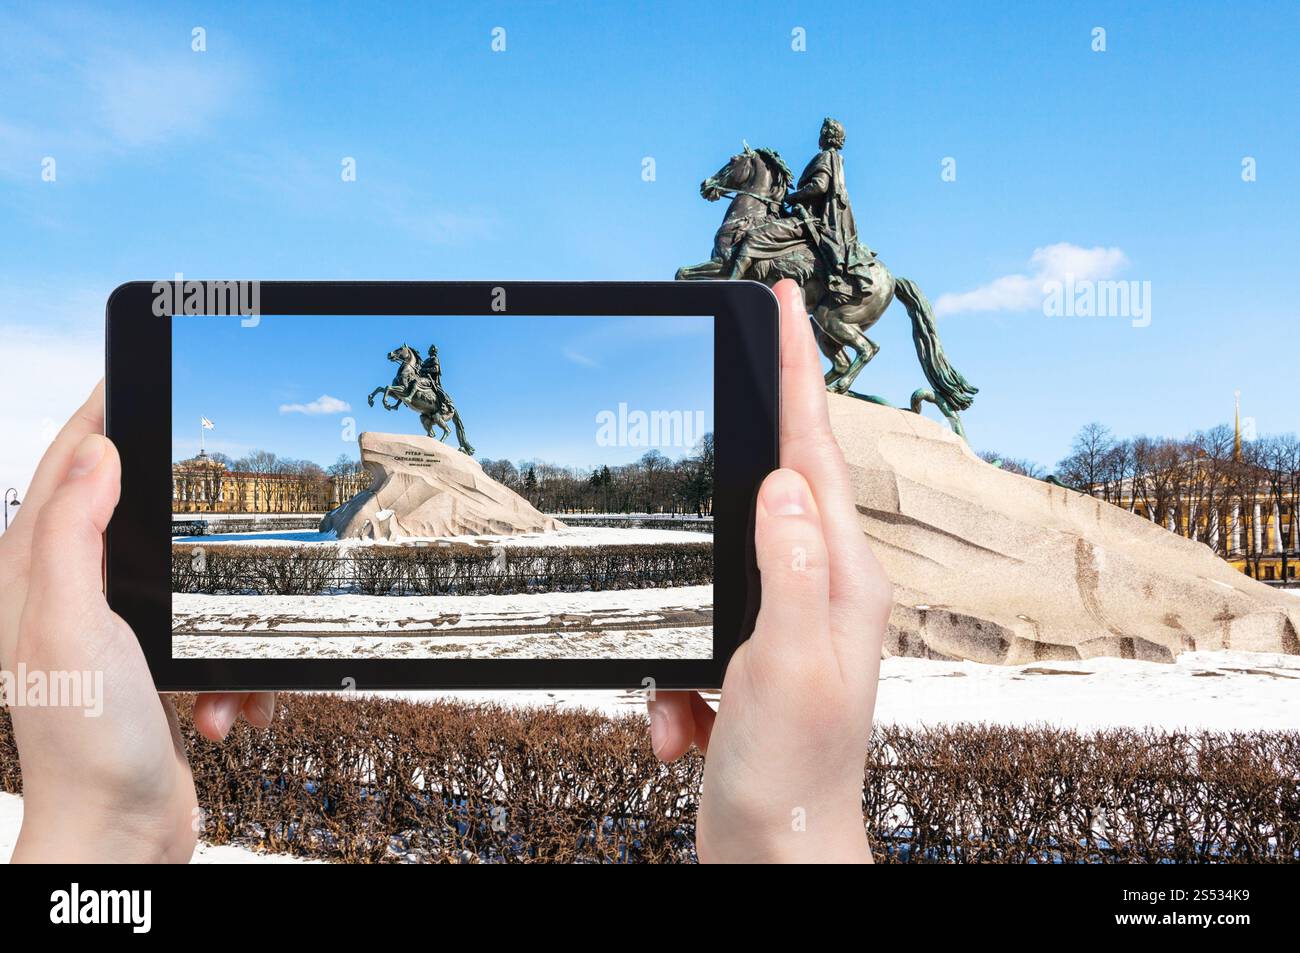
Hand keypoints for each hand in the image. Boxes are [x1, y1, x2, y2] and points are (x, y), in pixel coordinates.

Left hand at [0, 380, 275, 862]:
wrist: (119, 833)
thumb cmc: (86, 742)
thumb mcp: (73, 624)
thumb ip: (73, 535)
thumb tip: (97, 454)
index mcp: (36, 574)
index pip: (67, 468)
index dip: (101, 414)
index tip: (136, 372)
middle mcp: (70, 596)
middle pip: (133, 513)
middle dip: (187, 517)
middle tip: (227, 493)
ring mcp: (115, 633)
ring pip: (188, 581)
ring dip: (221, 621)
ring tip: (220, 667)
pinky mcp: (156, 669)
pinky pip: (211, 640)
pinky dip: (230, 672)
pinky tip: (223, 706)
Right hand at [647, 280, 891, 863]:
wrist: (777, 859)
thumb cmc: (792, 775)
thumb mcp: (784, 662)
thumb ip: (786, 566)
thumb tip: (783, 481)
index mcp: (840, 579)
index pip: (816, 452)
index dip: (800, 373)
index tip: (787, 306)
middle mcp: (821, 591)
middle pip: (773, 491)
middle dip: (738, 461)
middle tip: (726, 399)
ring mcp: (786, 625)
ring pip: (715, 570)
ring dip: (681, 633)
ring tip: (687, 705)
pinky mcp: (750, 660)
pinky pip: (692, 637)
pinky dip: (672, 684)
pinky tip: (683, 730)